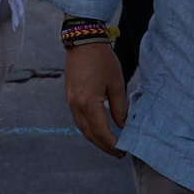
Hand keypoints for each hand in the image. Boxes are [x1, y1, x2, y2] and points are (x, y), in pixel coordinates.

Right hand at [65, 43, 127, 157]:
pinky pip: (78, 118)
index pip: (101, 132)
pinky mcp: (69, 95)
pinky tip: (99, 127)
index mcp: (88, 103)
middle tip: (118, 153)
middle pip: (89, 134)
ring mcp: (70, 100)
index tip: (123, 151)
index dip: (112, 144)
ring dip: (96, 138)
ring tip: (110, 143)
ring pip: (82, 127)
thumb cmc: (102, 60)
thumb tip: (122, 125)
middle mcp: (76, 105)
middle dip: (104, 146)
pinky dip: (89, 127)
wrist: (83, 40)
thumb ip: (119, 107)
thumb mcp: (116, 84)